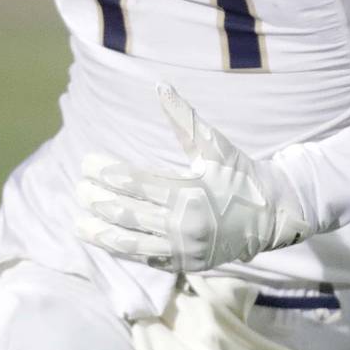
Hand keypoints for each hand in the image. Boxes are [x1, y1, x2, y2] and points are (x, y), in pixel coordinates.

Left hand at [74, 84, 308, 272]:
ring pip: (132, 243)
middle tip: (77, 189)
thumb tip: (160, 86)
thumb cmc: (240, 173)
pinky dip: (124, 248)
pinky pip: (147, 257)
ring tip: (78, 224)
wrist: (273, 214)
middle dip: (97, 201)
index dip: (106, 172)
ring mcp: (185, 249)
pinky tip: (105, 239)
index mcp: (190, 192)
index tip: (86, 162)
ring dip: (101, 234)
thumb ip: (184, 118)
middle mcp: (185, 224)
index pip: (135, 182)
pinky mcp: (187, 264)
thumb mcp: (215, 144)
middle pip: (128, 213)